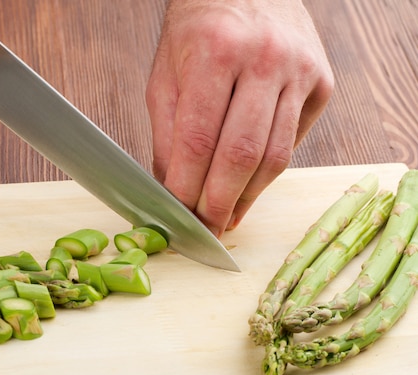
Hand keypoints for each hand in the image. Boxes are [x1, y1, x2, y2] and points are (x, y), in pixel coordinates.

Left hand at [146, 0, 333, 236]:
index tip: (177, 216)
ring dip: (247, 196)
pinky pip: (292, 142)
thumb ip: (166, 134)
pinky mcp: (321, 83)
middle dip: (219, 202)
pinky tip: (248, 186)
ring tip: (227, 218)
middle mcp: (264, 59)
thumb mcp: (166, 75)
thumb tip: (170, 190)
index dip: (186, 186)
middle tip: (205, 230)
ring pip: (274, 155)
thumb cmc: (198, 32)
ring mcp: (299, 70)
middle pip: (241, 153)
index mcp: (215, 51)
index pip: (198, 138)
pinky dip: (267, 172)